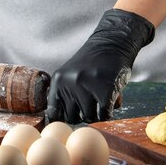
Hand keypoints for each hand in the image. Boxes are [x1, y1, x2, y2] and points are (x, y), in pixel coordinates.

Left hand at [46, 9, 154, 123]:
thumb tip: (57, 121)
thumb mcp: (70, 74)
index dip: (63, 118)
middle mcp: (70, 83)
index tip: (72, 118)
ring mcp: (87, 86)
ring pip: (88, 117)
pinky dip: (108, 113)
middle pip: (72, 118)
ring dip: (96, 114)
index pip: (54, 112)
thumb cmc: (91, 63)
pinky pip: (104, 114)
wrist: (112, 43)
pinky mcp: (106, 90)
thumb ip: (64, 94)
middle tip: (90, 107)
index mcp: (59, 80)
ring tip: (101, 103)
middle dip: (81, 116)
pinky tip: (110, 103)